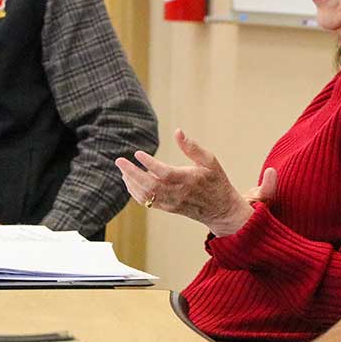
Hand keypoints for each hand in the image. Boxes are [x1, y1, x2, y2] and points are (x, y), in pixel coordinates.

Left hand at [115, 129, 272, 235]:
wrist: (221, 209)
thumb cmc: (216, 181)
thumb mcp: (210, 161)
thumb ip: (192, 147)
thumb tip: (177, 132)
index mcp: (189, 179)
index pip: (164, 173)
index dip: (149, 164)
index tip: (137, 153)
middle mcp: (178, 193)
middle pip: (150, 186)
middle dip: (132, 173)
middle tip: (119, 161)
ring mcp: (172, 203)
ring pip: (146, 196)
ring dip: (131, 183)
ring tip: (123, 169)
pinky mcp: (168, 208)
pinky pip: (147, 202)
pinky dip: (135, 192)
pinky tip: (130, 181)